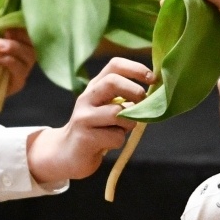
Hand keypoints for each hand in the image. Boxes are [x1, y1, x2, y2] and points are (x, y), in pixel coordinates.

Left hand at [0, 27, 36, 95]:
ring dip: (14, 47)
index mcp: (6, 37)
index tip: (8, 21)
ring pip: (30, 55)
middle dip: (20, 35)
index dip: (20, 23)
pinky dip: (11, 62)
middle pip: (31, 40)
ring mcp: (17, 67)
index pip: (24, 27)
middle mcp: (16, 51)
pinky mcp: (16, 82)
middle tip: (2, 33)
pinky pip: (21, 71)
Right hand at [26, 58, 153, 182]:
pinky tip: (109, 143)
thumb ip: (126, 99)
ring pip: (117, 113)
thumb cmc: (97, 129)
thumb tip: (152, 96)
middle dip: (134, 91)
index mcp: (95, 87)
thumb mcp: (108, 108)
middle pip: (112, 82)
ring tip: (122, 129)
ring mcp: (83, 117)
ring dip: (129, 123)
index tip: (152, 78)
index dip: (136, 68)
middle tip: (143, 104)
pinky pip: (115, 137)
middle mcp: (86, 98)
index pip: (115, 65)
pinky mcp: (85, 138)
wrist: (67, 154)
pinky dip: (119, 141)